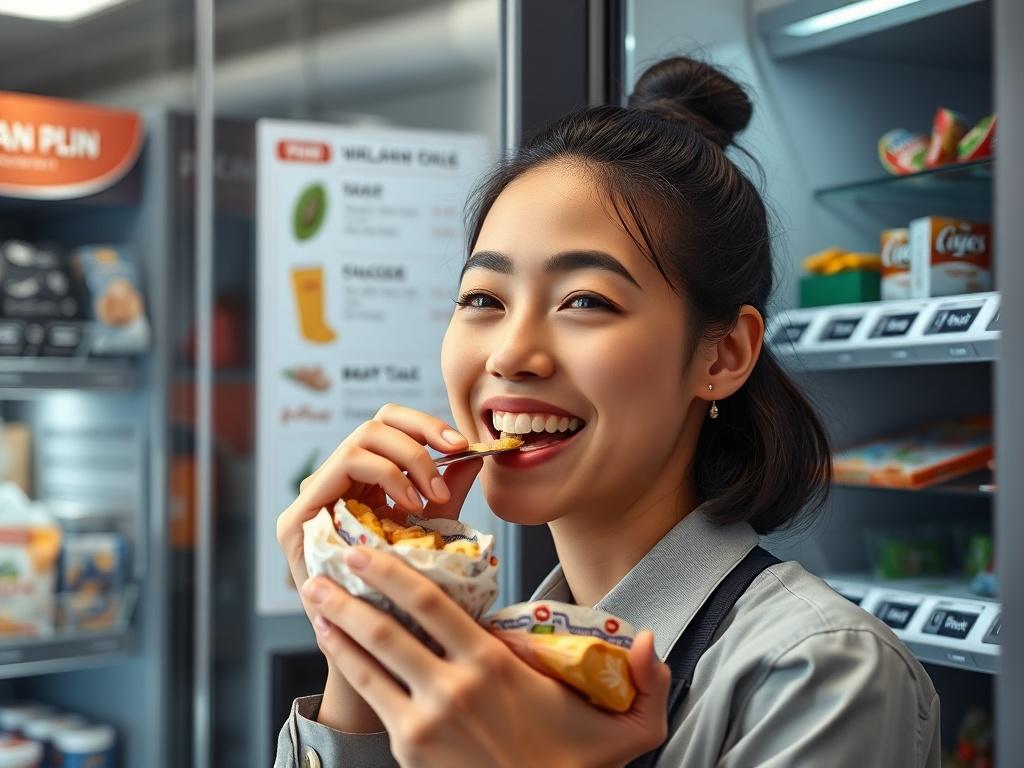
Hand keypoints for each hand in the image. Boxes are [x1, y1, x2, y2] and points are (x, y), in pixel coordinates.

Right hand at [276, 403, 481, 731]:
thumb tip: (472, 455)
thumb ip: (445, 493)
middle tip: (452, 458)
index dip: (425, 424)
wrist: (376, 654)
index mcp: (364, 483)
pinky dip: (384, 476)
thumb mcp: (431, 533)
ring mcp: (313, 501)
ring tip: (431, 494)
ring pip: (359, 441)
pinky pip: (341, 469)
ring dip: (406, 460)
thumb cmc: (404, 595)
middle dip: (420, 436)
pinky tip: (409, 505)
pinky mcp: (297, 520)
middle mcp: (334, 486)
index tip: (462, 444)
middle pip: (374, 423)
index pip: (389, 426)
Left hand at [302, 546, 671, 767]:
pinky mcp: (409, 750)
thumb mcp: (625, 728)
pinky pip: (369, 696)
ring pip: (368, 662)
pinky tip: (332, 644)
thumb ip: (648, 682)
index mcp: (493, 668)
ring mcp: (424, 722)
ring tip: (312, 599)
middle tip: (323, 564)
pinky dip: (346, 665)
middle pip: (387, 629)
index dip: (393, 572)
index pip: (433, 605)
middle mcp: (451, 690)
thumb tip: (650, 639)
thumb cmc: (574, 764)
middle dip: (348, 592)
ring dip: (336, 626)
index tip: (367, 549)